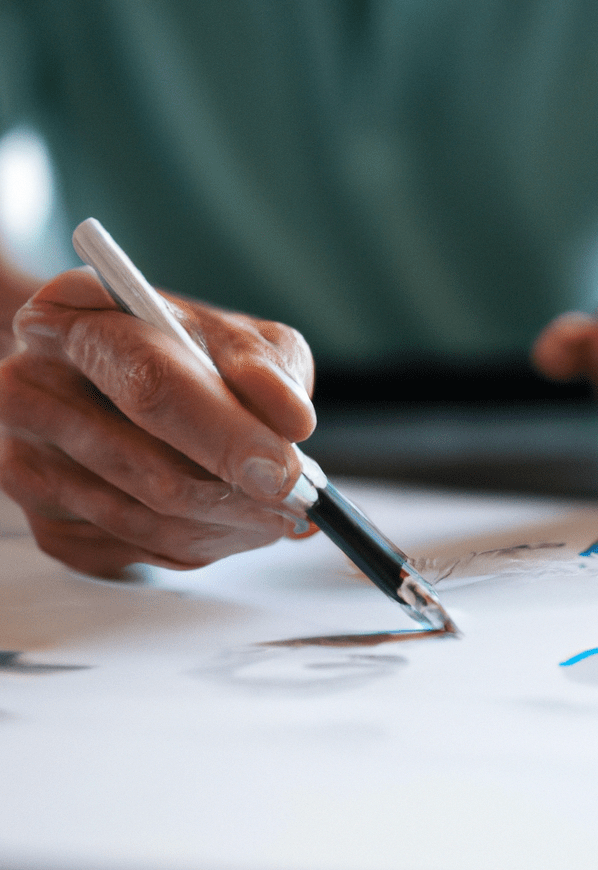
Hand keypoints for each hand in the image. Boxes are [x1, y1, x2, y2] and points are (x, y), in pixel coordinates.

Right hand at [0, 269, 317, 576]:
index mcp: (77, 314)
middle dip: (241, 496)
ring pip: (152, 524)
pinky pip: (142, 555)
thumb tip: (294, 420)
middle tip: (299, 502)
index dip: (227, 435)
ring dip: (231, 527)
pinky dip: (202, 545)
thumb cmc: (174, 350)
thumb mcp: (230, 335)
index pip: (154, 385)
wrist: (100, 376)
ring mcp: (26, 460)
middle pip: (151, 470)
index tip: (285, 471)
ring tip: (275, 510)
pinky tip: (225, 517)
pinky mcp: (44, 522)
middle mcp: (33, 385)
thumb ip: (267, 365)